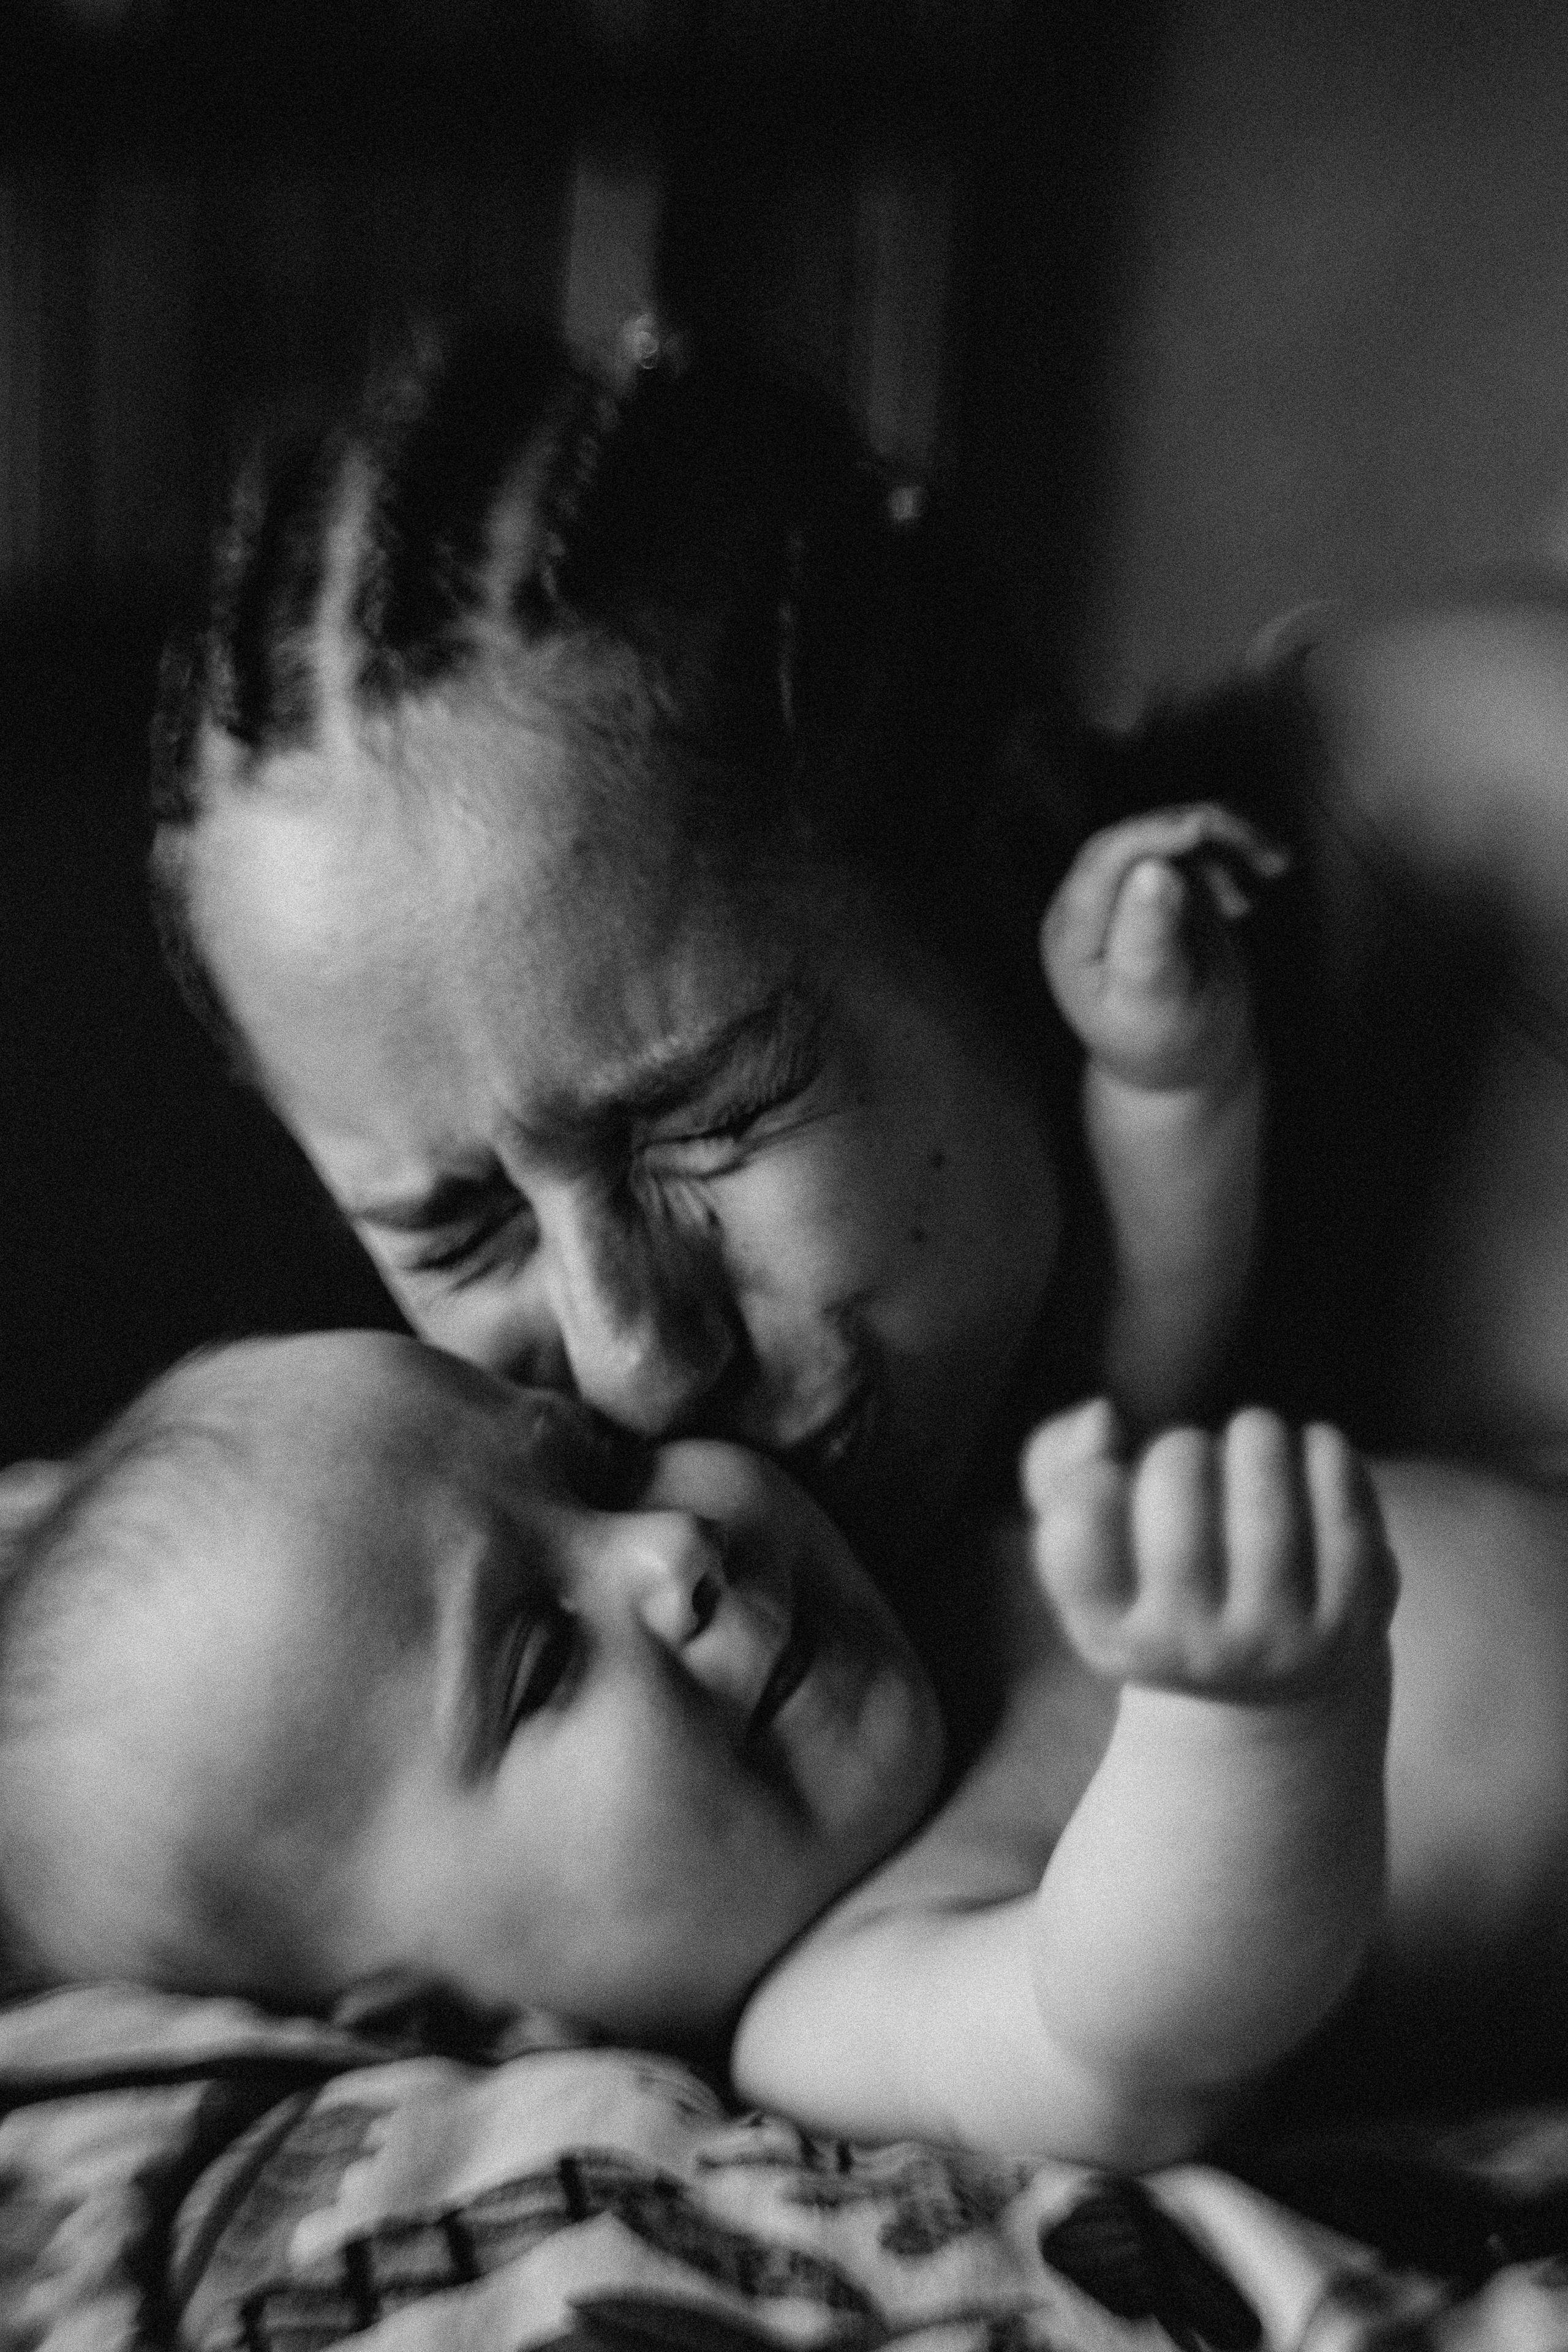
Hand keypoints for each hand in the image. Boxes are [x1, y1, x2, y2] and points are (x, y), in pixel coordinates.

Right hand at [1022, 1401, 1396, 1698]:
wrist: (1263, 1682)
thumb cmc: (1155, 1577)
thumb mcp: (1087, 1540)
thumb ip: (1056, 1464)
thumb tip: (1104, 1416)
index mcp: (1109, 1632)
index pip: (1077, 1537)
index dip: (1090, 1479)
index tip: (1112, 1474)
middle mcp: (1190, 1650)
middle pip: (1177, 1493)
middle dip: (1181, 1448)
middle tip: (1191, 1454)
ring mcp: (1276, 1641)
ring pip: (1266, 1503)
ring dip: (1258, 1437)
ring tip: (1255, 1433)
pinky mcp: (1351, 1624)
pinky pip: (1345, 1517)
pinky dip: (1326, 1455)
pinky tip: (1312, 1446)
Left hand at [1040, 805, 1287, 1091]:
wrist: (1185, 1068)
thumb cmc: (1164, 1046)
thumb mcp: (1155, 1002)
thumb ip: (1149, 939)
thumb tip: (1152, 869)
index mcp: (1074, 932)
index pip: (1104, 859)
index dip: (1152, 832)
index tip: (1204, 826)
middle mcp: (1092, 904)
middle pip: (1140, 836)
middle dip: (1204, 828)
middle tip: (1265, 852)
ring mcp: (1126, 892)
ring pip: (1172, 833)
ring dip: (1228, 837)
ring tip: (1274, 865)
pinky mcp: (1161, 888)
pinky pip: (1195, 849)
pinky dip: (1232, 854)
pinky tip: (1252, 898)